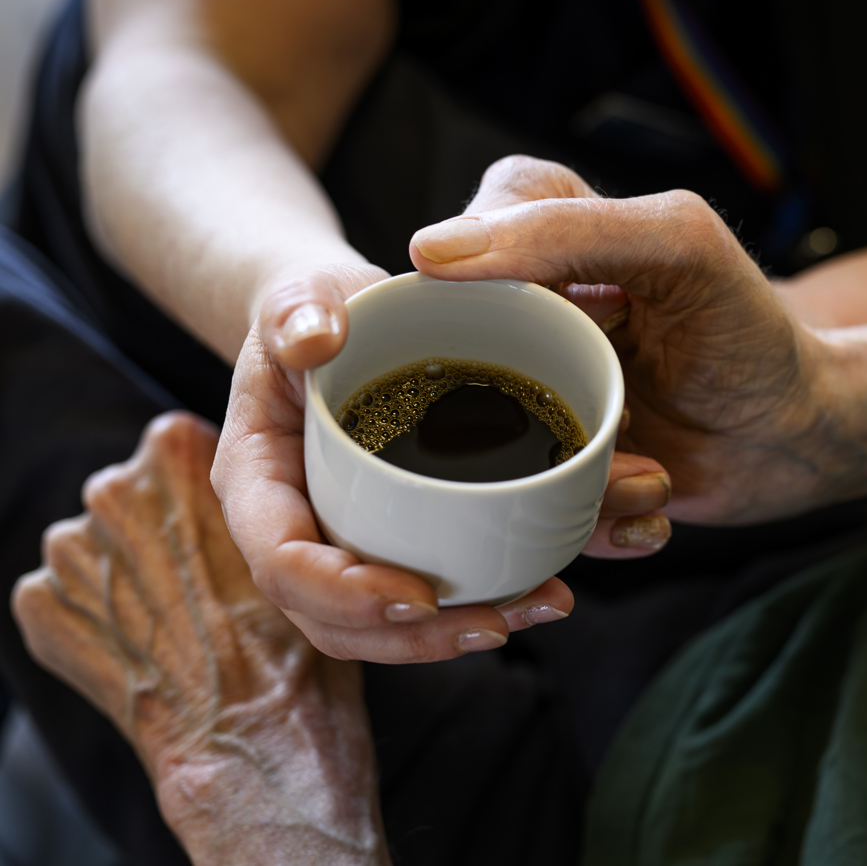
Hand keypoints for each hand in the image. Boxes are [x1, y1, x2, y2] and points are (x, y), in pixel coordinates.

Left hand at [12, 413, 389, 865]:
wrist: (254, 736)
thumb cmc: (293, 642)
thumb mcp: (303, 534)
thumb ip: (252, 495)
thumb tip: (252, 488)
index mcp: (176, 451)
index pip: (177, 446)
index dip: (204, 495)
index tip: (227, 533)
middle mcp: (112, 488)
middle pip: (130, 495)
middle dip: (159, 532)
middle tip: (209, 586)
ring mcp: (68, 552)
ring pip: (95, 551)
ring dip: (125, 579)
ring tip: (180, 623)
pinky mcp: (40, 608)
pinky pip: (64, 602)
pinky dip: (95, 624)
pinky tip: (145, 650)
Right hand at [209, 160, 665, 664]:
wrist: (342, 322)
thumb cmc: (317, 308)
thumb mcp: (302, 293)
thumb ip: (296, 307)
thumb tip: (314, 340)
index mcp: (257, 481)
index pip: (282, 563)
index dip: (343, 594)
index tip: (417, 596)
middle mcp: (292, 529)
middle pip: (335, 620)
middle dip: (414, 640)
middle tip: (498, 622)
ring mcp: (340, 545)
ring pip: (384, 627)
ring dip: (456, 636)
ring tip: (538, 608)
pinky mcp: (390, 544)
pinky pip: (423, 600)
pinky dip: (479, 604)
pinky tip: (542, 589)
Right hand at [410, 165, 839, 525]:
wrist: (799, 434)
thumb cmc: (750, 331)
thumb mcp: (679, 249)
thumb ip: (567, 230)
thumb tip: (432, 253)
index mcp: (534, 240)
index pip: (440, 261)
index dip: (465, 316)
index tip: (549, 345)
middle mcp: (517, 322)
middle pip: (451, 375)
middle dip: (532, 423)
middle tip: (616, 425)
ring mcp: (530, 399)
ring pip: (489, 459)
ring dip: (578, 481)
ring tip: (649, 471)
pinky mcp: (551, 468)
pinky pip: (528, 510)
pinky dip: (593, 521)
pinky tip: (647, 500)